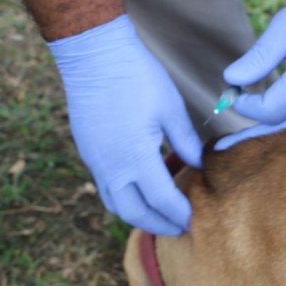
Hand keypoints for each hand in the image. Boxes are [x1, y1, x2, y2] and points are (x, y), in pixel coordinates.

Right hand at [48, 15, 202, 234]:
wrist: (94, 55)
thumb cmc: (137, 77)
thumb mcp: (171, 109)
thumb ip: (185, 142)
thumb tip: (198, 165)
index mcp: (135, 157)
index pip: (161, 200)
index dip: (179, 214)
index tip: (195, 221)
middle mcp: (111, 167)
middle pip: (134, 213)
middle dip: (158, 225)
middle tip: (179, 229)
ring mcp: (95, 161)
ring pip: (115, 204)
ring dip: (138, 216)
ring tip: (160, 217)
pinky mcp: (88, 152)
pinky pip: (105, 188)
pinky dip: (124, 199)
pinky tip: (139, 193)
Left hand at [216, 0, 285, 148]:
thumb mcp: (285, 27)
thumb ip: (258, 58)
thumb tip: (231, 80)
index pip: (270, 110)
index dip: (246, 106)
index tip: (232, 94)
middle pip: (283, 130)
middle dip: (251, 137)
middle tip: (224, 146)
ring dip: (273, 139)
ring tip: (247, 143)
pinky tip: (280, 136)